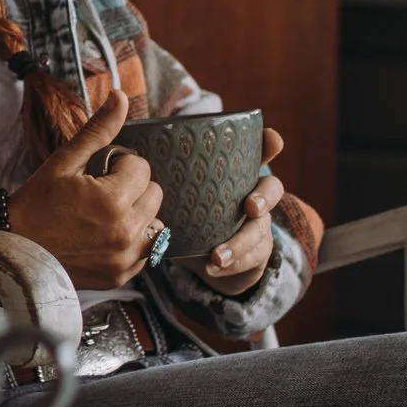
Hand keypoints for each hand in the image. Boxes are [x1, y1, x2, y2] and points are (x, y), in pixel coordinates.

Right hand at [6, 92, 166, 288]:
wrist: (15, 252)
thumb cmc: (35, 205)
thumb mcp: (64, 162)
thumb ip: (98, 130)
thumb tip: (120, 96)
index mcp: (112, 201)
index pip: (142, 168)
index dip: (120, 165)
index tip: (98, 174)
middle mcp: (125, 233)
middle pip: (154, 194)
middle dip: (132, 188)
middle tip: (100, 192)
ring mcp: (125, 258)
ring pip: (155, 222)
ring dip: (136, 214)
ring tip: (103, 215)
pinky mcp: (122, 275)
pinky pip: (147, 250)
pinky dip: (133, 240)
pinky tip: (104, 235)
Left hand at [174, 127, 284, 295]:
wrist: (202, 257)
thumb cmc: (189, 214)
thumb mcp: (178, 194)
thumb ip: (165, 176)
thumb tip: (134, 154)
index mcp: (235, 175)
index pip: (259, 152)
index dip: (269, 144)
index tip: (272, 140)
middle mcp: (253, 195)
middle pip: (272, 188)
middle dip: (265, 196)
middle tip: (250, 207)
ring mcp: (259, 224)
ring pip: (260, 229)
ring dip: (239, 244)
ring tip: (216, 257)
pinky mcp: (258, 251)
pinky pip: (254, 257)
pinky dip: (233, 264)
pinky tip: (214, 267)